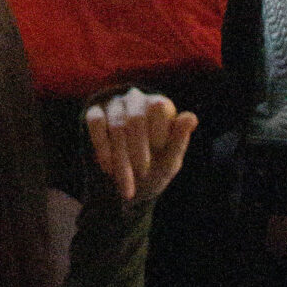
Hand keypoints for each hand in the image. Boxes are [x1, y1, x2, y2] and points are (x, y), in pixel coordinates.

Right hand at [84, 90, 195, 206]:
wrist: (130, 186)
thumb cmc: (156, 168)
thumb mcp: (170, 161)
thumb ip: (179, 140)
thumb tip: (191, 117)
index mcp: (160, 106)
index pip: (157, 106)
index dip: (158, 129)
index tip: (159, 150)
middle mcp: (136, 99)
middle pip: (135, 118)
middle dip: (138, 150)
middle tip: (142, 174)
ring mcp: (114, 105)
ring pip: (116, 125)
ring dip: (121, 158)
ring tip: (126, 184)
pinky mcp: (95, 113)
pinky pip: (95, 122)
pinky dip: (102, 147)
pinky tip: (107, 168)